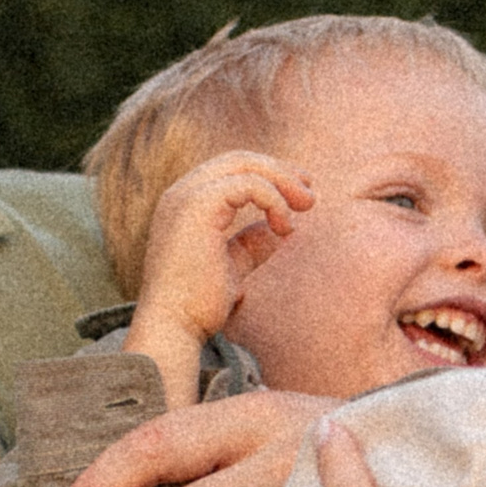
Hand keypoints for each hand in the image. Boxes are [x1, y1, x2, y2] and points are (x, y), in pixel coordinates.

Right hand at [128, 153, 314, 404]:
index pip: (231, 171)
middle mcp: (181, 192)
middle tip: (310, 196)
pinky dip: (274, 199)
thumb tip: (278, 230)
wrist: (175, 326)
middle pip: (240, 160)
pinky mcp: (198, 205)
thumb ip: (251, 245)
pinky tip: (285, 228)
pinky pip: (248, 185)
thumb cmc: (198, 306)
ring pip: (245, 166)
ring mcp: (186, 196)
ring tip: (306, 206)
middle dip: (280, 171)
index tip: (299, 195)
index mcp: (185, 203)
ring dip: (283, 181)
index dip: (269, 175)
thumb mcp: (232, 267)